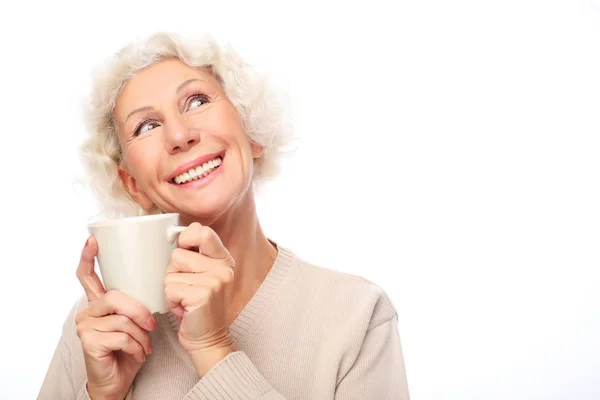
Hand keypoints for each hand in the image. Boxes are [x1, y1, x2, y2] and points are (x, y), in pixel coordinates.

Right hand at [75, 237, 156, 398]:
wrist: (118, 380)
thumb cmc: (128, 349)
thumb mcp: (135, 322)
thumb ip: (135, 304)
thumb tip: (152, 282)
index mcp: (98, 303)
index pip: (87, 276)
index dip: (88, 257)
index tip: (92, 240)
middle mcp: (87, 312)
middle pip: (114, 297)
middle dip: (138, 311)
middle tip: (152, 325)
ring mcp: (85, 326)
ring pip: (121, 319)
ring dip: (140, 335)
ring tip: (144, 346)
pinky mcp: (88, 342)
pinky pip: (121, 336)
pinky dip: (136, 346)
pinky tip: (137, 354)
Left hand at [164, 222, 236, 376]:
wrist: (208, 340)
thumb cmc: (199, 307)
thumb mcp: (204, 275)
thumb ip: (196, 253)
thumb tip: (182, 230)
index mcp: (224, 259)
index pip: (202, 232)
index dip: (185, 239)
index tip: (183, 253)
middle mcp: (223, 268)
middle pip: (178, 255)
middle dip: (174, 273)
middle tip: (187, 288)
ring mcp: (214, 281)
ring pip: (171, 273)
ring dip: (171, 289)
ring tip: (185, 299)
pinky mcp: (202, 295)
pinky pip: (170, 289)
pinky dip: (170, 301)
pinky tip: (184, 309)